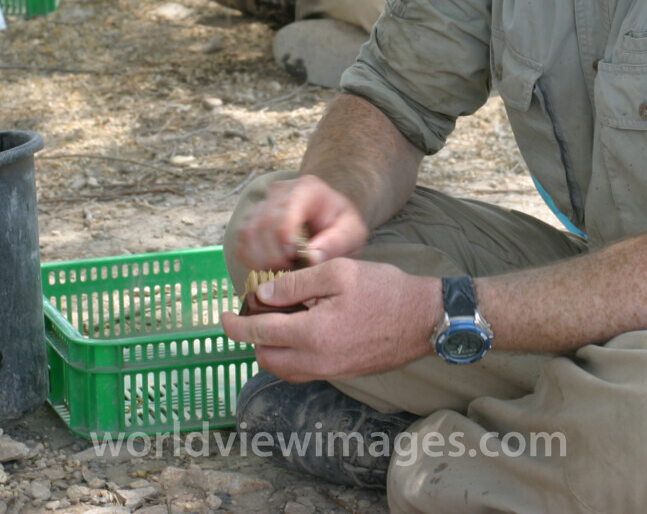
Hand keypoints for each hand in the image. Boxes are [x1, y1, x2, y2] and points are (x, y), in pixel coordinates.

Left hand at [221, 259, 439, 381]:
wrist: (424, 318)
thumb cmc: (384, 290)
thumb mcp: (337, 273)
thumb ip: (295, 283)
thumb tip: (262, 295)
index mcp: (312, 333)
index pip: (259, 333)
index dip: (235, 325)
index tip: (222, 316)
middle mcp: (317, 360)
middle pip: (266, 358)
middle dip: (253, 338)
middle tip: (256, 313)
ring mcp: (331, 371)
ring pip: (284, 370)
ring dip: (271, 349)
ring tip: (277, 322)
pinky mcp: (342, 373)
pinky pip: (304, 372)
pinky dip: (291, 357)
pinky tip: (301, 333)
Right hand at [233, 175, 370, 273]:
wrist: (329, 220)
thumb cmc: (341, 227)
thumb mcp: (352, 233)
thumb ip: (336, 243)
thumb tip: (311, 257)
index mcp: (306, 188)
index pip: (285, 209)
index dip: (284, 237)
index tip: (294, 258)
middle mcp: (279, 192)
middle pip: (263, 224)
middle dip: (274, 255)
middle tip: (292, 272)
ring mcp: (262, 205)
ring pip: (248, 234)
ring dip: (262, 260)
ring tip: (284, 270)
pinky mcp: (250, 221)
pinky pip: (241, 243)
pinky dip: (252, 260)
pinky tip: (271, 268)